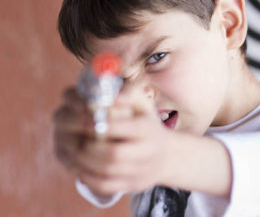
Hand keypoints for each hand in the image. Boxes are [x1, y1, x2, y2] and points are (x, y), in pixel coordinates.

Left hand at [53, 82, 171, 195]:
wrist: (167, 156)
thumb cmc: (147, 124)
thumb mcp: (144, 104)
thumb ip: (128, 93)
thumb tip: (108, 94)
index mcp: (148, 129)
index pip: (121, 129)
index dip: (97, 125)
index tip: (82, 120)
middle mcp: (148, 152)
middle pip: (113, 155)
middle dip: (87, 147)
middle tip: (73, 139)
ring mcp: (141, 172)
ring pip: (106, 173)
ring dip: (83, 162)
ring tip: (72, 151)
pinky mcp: (132, 186)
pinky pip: (106, 186)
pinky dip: (88, 178)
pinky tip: (79, 166)